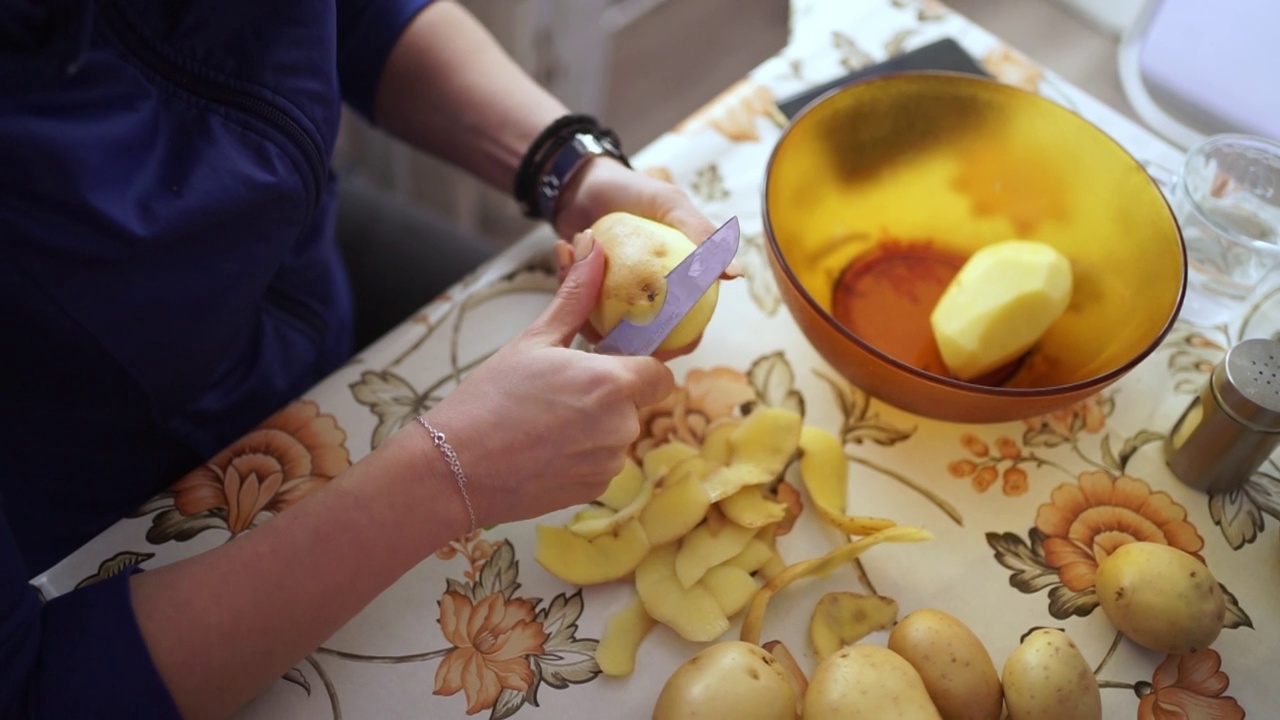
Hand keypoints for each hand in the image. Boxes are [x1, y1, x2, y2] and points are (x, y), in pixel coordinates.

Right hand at [421, 233, 674, 526]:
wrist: (454, 468)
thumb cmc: (490, 399)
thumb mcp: (535, 340)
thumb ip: (576, 296)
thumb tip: (593, 248)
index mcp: (613, 383)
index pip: (659, 374)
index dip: (639, 366)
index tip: (609, 362)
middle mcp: (621, 427)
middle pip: (636, 403)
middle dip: (609, 394)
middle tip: (562, 389)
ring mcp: (608, 463)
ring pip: (618, 434)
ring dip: (594, 425)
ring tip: (545, 419)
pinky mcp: (593, 490)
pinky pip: (601, 463)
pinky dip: (580, 453)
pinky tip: (542, 447)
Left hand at [550, 158, 741, 357]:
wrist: (585, 180)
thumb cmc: (632, 190)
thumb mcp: (669, 205)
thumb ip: (700, 236)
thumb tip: (734, 274)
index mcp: (675, 288)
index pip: (687, 330)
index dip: (679, 344)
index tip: (658, 344)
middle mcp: (645, 300)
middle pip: (641, 340)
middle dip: (620, 336)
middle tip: (603, 315)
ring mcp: (611, 301)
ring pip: (602, 325)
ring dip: (583, 297)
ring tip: (577, 253)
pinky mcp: (580, 294)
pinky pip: (572, 301)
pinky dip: (565, 276)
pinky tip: (563, 247)